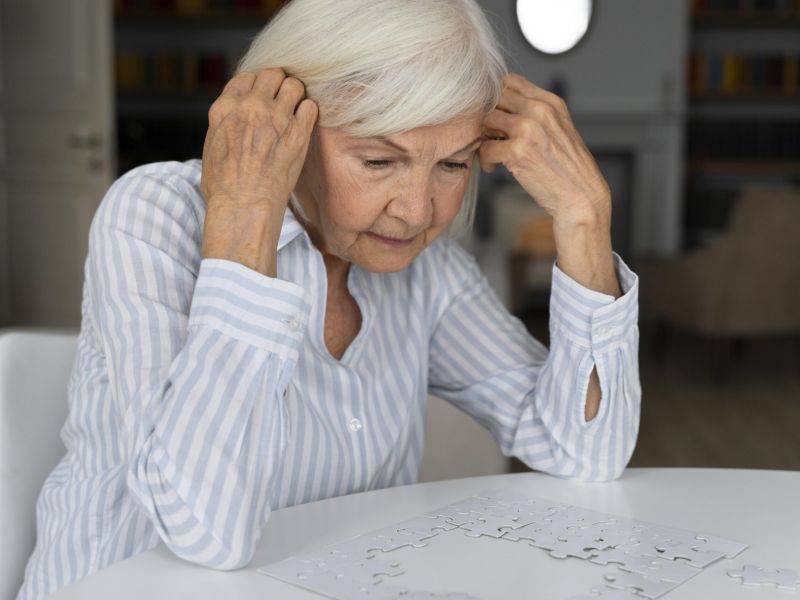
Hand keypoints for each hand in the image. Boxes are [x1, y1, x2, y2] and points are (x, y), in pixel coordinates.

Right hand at [200, 68, 317, 274]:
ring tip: (295, 111)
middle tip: (282, 100)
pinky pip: (310, 106)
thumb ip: (223, 126)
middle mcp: (250, 106)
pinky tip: (304, 125)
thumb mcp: (211, 149)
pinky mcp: (298, 132)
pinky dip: (309, 112)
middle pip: (272, 74)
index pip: (246, 77)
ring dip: (296, 95)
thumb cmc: (224, 188)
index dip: (257, 85)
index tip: (262, 96)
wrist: (244, 206)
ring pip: (294, 85)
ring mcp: (276, 117)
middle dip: (278, 84)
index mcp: (225, 109)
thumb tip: (232, 121)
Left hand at [479, 73, 610, 226]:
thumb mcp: (559, 129)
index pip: (512, 82)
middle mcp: (540, 111)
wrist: (581, 195)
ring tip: (493, 152)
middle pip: (496, 99)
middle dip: (489, 117)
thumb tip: (504, 108)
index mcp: (551, 103)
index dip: (497, 98)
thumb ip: (536, 114)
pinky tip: (495, 168)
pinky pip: (485, 148)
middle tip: (492, 136)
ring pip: (487, 121)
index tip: (497, 115)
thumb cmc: (569, 168)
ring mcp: (528, 130)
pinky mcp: (518, 151)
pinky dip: (485, 160)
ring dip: (484, 138)